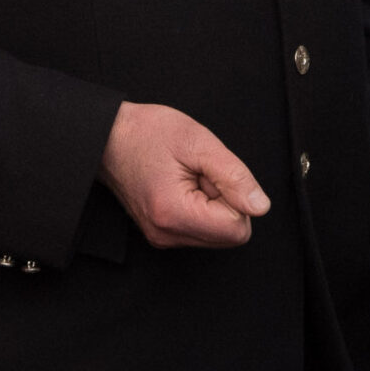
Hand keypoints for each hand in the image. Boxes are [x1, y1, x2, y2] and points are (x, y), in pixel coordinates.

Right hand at [99, 101, 268, 248]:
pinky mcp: (162, 233)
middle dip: (224, 201)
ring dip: (212, 204)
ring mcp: (162, 237)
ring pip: (216, 233)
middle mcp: (167, 234)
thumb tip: (260, 207)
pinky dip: (200, 207)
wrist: (109, 137)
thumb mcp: (198, 142)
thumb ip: (235, 177)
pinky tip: (182, 185)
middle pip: (229, 235)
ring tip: (188, 177)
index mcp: (174, 214)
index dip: (235, 197)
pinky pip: (200, 229)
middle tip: (199, 174)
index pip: (237, 229)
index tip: (211, 174)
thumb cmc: (147, 133)